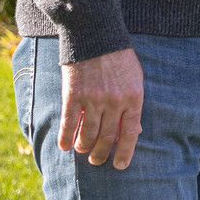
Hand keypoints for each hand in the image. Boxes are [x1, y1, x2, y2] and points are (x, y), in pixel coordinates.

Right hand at [60, 47, 144, 169]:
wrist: (95, 34)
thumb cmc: (118, 56)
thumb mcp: (135, 77)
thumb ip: (133, 103)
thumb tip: (135, 130)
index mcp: (134, 96)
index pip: (131, 132)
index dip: (125, 152)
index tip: (120, 165)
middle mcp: (114, 100)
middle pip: (108, 137)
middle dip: (101, 153)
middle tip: (96, 160)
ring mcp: (93, 99)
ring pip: (88, 134)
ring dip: (84, 147)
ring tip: (82, 151)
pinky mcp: (73, 95)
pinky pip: (69, 124)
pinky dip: (66, 138)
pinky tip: (65, 146)